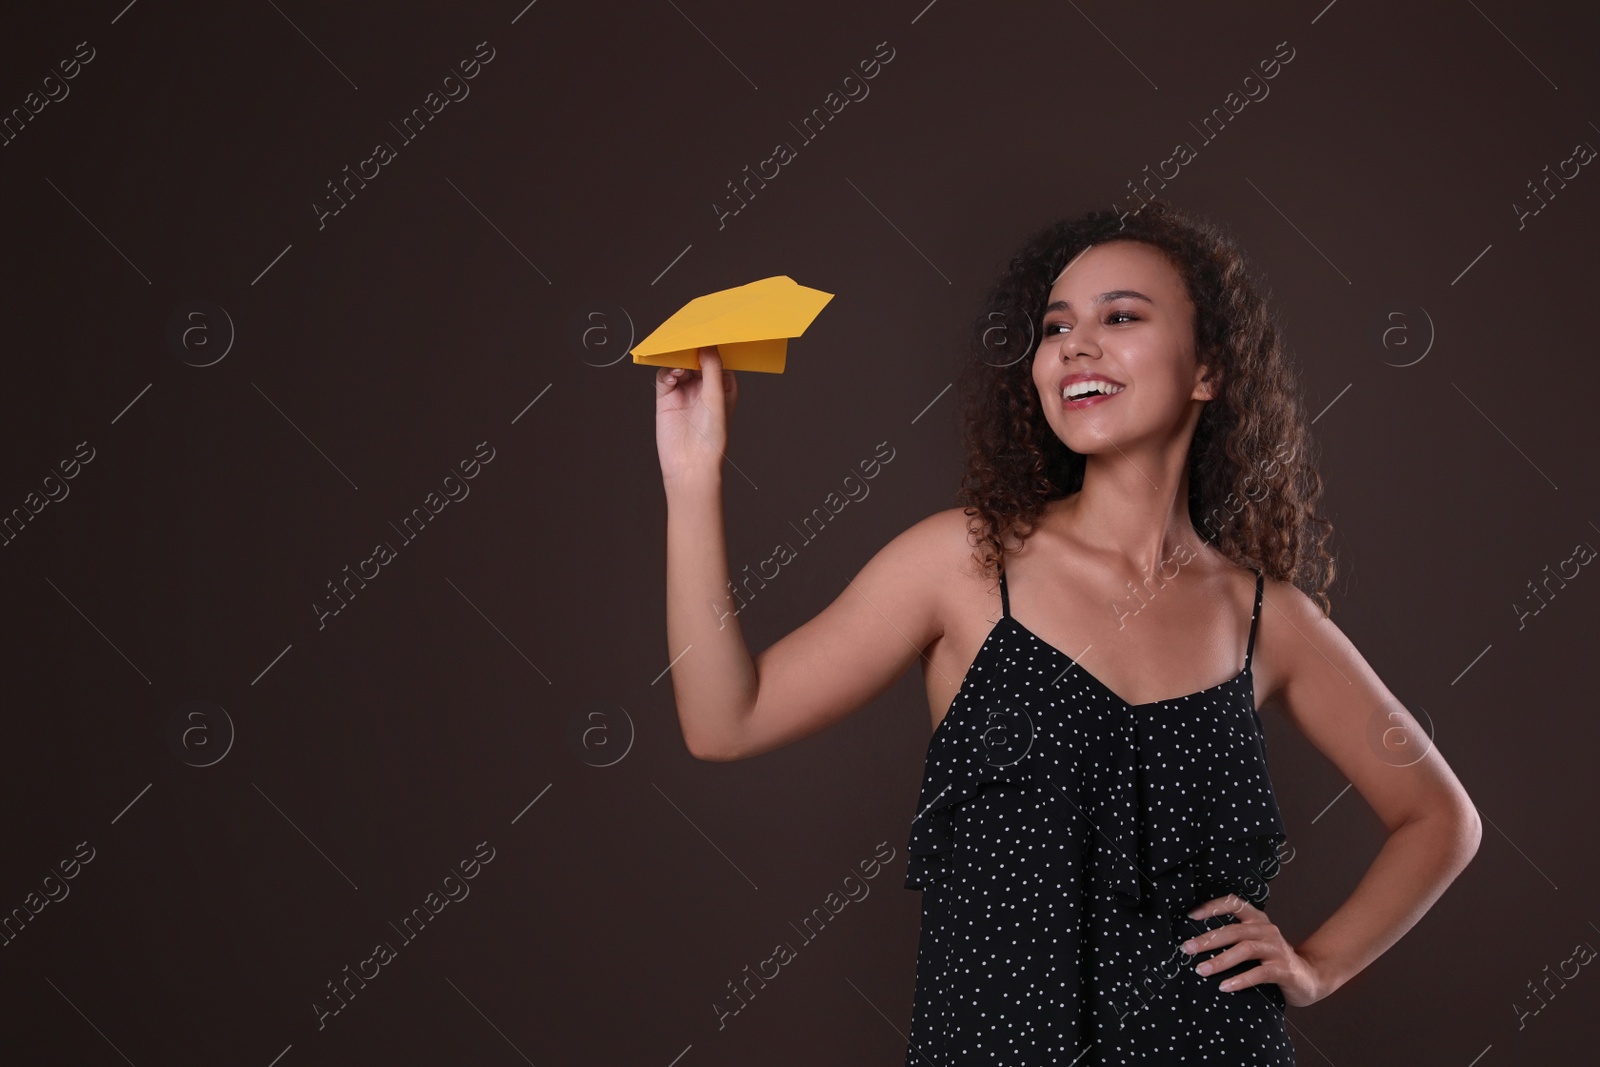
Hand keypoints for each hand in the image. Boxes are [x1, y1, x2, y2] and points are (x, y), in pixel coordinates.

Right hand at [655, 346, 737, 483]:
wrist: (690, 464)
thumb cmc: (711, 438)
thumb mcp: (716, 398)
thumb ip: (712, 369)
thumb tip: (708, 345)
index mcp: (723, 386)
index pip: (718, 359)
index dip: (714, 346)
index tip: (709, 332)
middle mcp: (704, 388)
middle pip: (696, 359)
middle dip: (693, 350)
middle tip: (689, 340)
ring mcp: (685, 392)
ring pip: (680, 365)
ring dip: (679, 361)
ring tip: (680, 364)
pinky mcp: (667, 398)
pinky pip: (665, 377)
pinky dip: (667, 372)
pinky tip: (672, 376)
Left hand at [1179, 894, 1327, 1006]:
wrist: (1309, 978)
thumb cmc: (1272, 960)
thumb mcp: (1254, 943)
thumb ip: (1234, 938)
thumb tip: (1195, 942)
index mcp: (1257, 919)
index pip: (1234, 903)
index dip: (1212, 906)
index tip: (1190, 916)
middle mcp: (1267, 930)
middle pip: (1234, 930)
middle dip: (1207, 939)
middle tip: (1186, 949)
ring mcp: (1277, 949)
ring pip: (1245, 949)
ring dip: (1220, 960)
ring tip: (1201, 970)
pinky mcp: (1284, 970)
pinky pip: (1259, 974)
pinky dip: (1240, 980)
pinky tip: (1224, 987)